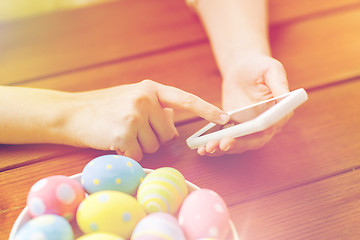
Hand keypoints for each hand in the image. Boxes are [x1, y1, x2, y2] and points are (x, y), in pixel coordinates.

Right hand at [63, 80, 228, 160]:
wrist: (71, 112)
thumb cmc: (103, 107)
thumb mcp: (131, 98)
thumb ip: (156, 107)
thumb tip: (175, 117)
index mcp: (150, 89)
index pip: (185, 100)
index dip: (207, 110)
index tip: (225, 119)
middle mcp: (146, 99)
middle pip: (168, 133)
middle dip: (154, 138)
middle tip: (132, 130)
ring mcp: (135, 115)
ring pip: (155, 146)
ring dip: (139, 146)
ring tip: (120, 133)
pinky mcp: (124, 133)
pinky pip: (139, 155)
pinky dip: (128, 154)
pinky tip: (114, 142)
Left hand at [197, 53, 290, 155]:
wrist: (242, 69)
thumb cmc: (259, 66)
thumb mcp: (271, 69)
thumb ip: (279, 83)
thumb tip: (286, 98)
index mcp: (280, 112)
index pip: (270, 126)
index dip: (257, 133)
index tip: (244, 134)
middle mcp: (267, 125)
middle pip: (254, 141)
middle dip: (237, 145)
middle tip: (221, 144)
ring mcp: (250, 129)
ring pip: (239, 144)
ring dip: (223, 149)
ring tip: (207, 148)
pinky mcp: (235, 128)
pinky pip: (227, 140)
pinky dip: (216, 145)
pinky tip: (202, 148)